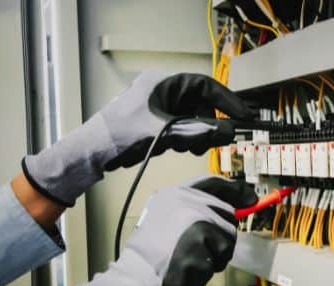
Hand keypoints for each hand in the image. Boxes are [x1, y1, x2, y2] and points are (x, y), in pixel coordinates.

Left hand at [23, 71, 254, 206]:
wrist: (90, 154)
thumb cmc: (117, 136)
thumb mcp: (164, 133)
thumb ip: (198, 131)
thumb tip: (228, 131)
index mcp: (161, 83)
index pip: (205, 86)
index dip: (227, 101)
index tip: (244, 115)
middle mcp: (161, 92)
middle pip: (200, 104)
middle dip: (208, 124)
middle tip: (215, 141)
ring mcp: (158, 108)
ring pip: (192, 119)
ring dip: (196, 135)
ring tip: (188, 148)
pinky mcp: (155, 123)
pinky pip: (181, 129)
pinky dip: (184, 140)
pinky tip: (174, 149)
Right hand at [56, 176, 256, 285]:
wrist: (138, 279)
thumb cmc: (152, 256)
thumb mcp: (165, 219)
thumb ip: (193, 210)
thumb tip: (232, 210)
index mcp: (175, 194)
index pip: (213, 183)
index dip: (235, 190)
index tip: (250, 198)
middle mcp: (188, 201)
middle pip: (227, 213)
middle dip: (222, 235)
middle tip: (203, 249)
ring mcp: (196, 220)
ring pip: (229, 235)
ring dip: (218, 252)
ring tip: (193, 258)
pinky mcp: (203, 241)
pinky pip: (223, 255)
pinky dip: (213, 265)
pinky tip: (193, 267)